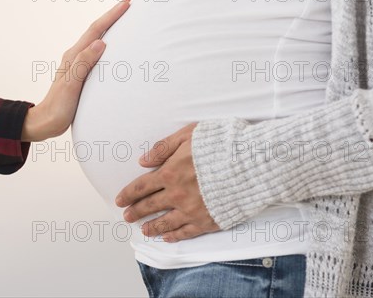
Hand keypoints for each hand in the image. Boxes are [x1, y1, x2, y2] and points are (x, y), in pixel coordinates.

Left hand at [22, 0, 130, 141]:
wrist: (45, 122)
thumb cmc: (58, 107)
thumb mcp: (72, 85)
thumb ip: (84, 63)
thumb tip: (100, 43)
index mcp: (74, 56)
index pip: (96, 30)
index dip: (111, 15)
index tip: (126, 3)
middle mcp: (75, 57)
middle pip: (96, 30)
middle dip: (112, 16)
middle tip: (128, 3)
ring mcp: (77, 65)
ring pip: (96, 39)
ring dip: (110, 27)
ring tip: (124, 19)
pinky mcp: (80, 74)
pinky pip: (96, 53)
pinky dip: (107, 43)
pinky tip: (113, 46)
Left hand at [115, 123, 219, 241]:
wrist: (252, 164)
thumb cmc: (222, 144)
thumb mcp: (189, 135)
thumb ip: (164, 147)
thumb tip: (143, 160)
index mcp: (170, 172)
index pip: (142, 186)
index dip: (129, 194)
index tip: (120, 200)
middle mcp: (177, 194)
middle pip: (150, 206)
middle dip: (135, 212)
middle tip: (126, 217)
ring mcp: (192, 210)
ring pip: (165, 223)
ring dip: (152, 227)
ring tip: (144, 230)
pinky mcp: (207, 221)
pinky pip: (186, 232)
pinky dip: (174, 236)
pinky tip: (168, 238)